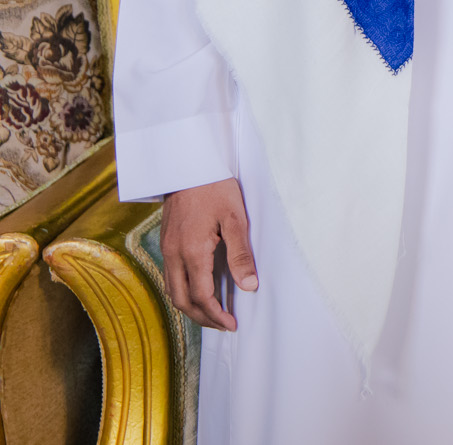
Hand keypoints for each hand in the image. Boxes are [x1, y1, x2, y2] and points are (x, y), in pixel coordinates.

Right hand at [162, 177, 257, 330]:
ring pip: (172, 291)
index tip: (233, 325)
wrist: (188, 164)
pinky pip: (170, 277)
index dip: (217, 315)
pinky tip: (199, 290)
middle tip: (223, 325)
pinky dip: (183, 291)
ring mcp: (166, 249)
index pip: (201, 296)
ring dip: (190, 307)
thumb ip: (241, 254)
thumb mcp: (236, 218)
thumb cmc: (215, 187)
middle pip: (182, 301)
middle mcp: (173, 255)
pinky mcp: (165, 242)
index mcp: (192, 251)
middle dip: (202, 318)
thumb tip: (249, 286)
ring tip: (213, 313)